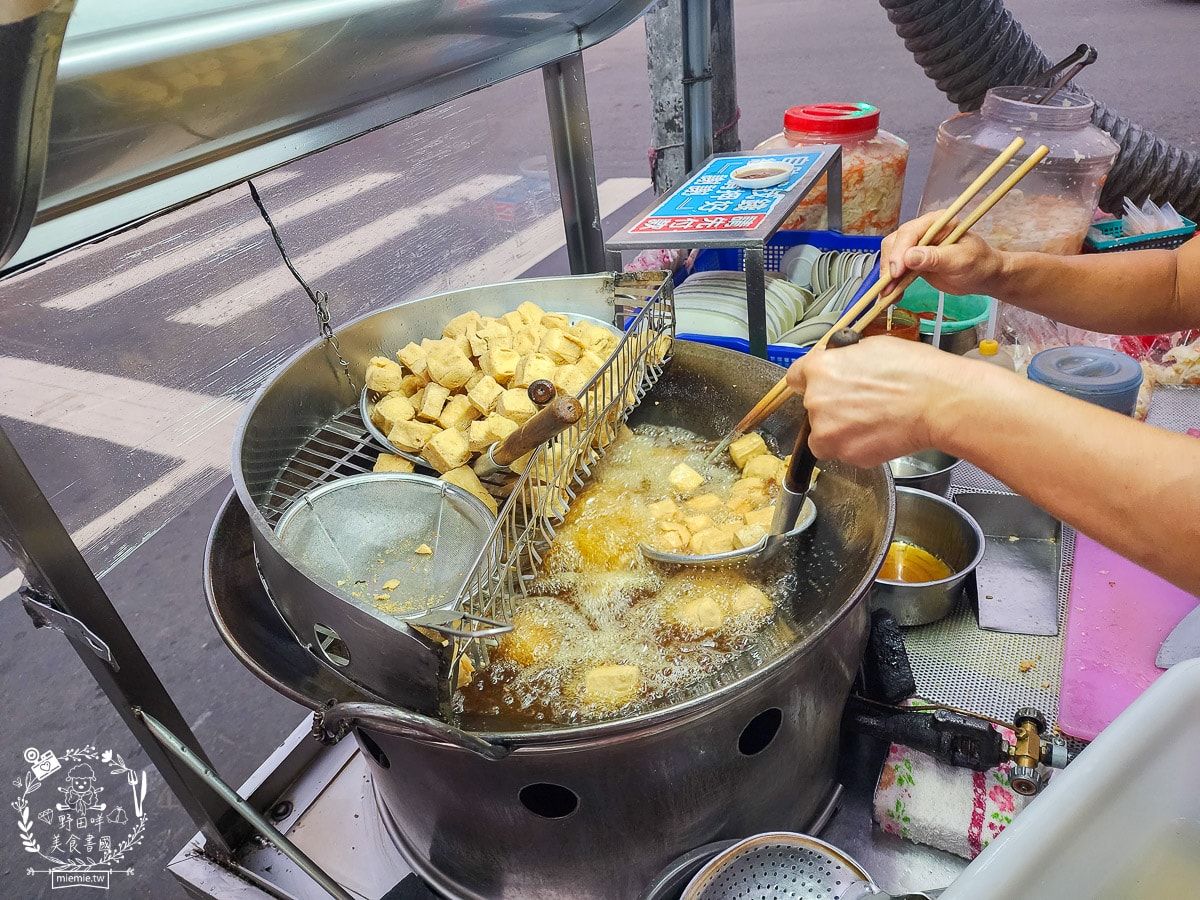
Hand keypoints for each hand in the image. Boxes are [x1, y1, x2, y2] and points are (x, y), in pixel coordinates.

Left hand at [786, 337, 960, 466]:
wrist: (938, 402)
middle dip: (832, 405)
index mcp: (819, 370)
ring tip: (874, 419)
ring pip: (825, 433)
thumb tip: (838, 364)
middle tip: (862, 402)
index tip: (823, 384)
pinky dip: (858, 445)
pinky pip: (844, 451)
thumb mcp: (871, 346)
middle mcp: (816, 402)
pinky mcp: (846, 455)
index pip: (796, 377)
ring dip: (842, 429)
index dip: (811, 381)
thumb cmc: (914, 371)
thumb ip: (843, 359)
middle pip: (813, 407)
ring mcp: (829, 432)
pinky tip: (880, 432)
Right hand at [880, 210, 1004, 297]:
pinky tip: (892, 295)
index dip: (899, 252)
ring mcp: (917, 245)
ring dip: (887, 276)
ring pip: (891, 256)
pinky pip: (896, 269)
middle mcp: (924, 230)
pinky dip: (892, 282)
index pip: (909, 232)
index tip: (896, 273)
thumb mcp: (960, 260)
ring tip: (888, 295)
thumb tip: (909, 257)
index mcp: (937, 222)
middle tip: (889, 287)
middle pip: (895, 243)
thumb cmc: (979, 263)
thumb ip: (935, 258)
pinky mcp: (913, 260)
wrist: (983, 276)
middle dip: (890, 265)